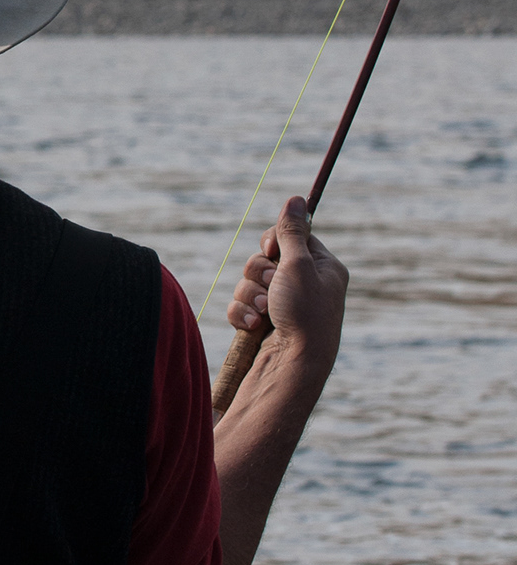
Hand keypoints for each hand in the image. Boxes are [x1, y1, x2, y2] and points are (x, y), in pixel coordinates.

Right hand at [225, 195, 347, 369]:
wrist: (293, 367)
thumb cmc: (304, 315)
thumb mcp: (299, 265)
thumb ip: (292, 232)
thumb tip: (297, 198)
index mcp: (323, 268)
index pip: (293, 237)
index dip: (276, 242)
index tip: (274, 252)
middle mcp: (304, 285)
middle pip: (265, 258)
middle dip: (259, 273)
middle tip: (272, 287)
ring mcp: (283, 305)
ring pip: (248, 281)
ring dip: (250, 294)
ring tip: (264, 312)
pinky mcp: (264, 323)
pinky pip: (240, 305)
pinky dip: (242, 313)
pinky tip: (253, 326)